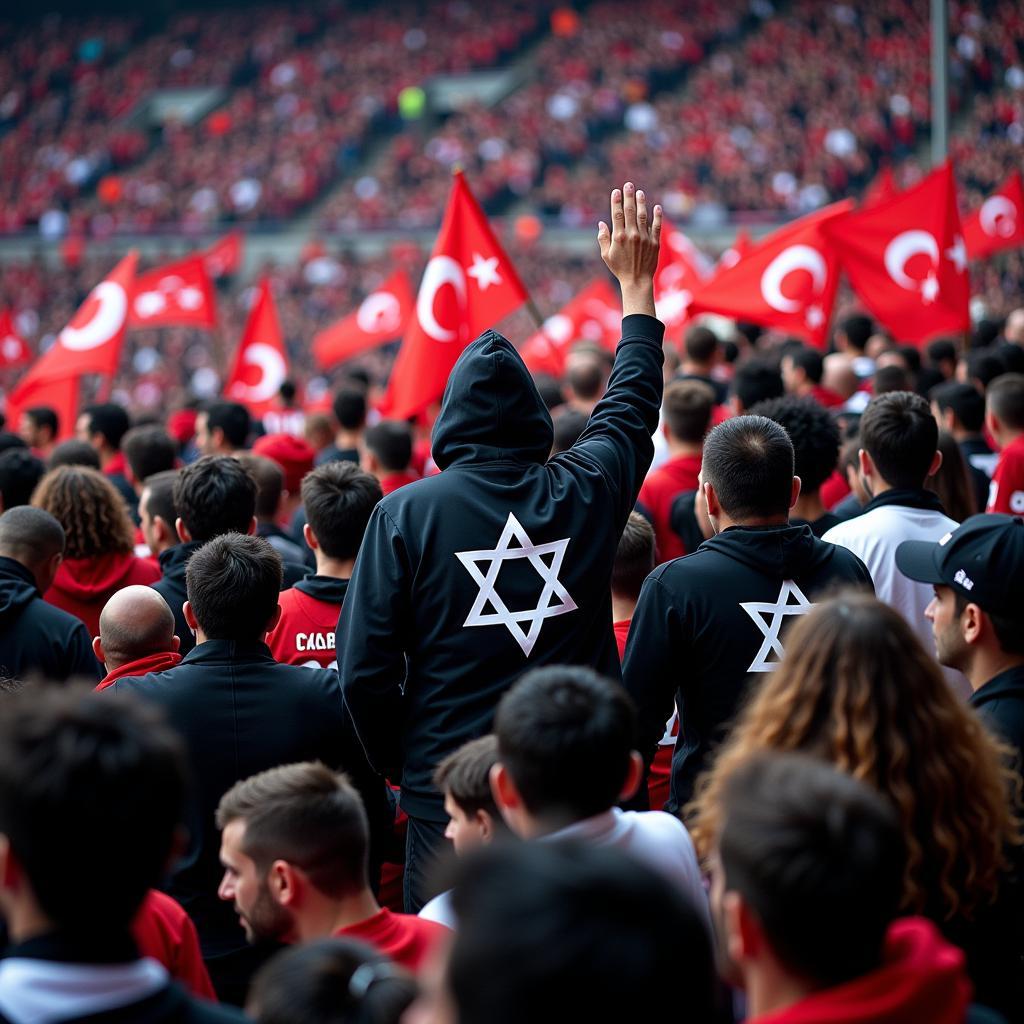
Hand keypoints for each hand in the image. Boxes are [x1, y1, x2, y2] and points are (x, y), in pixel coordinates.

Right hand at [598, 182, 660, 316]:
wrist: (637, 281)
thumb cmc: (619, 269)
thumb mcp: (606, 256)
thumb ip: (603, 238)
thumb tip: (601, 224)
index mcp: (619, 237)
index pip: (617, 214)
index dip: (616, 201)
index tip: (616, 191)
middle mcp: (632, 235)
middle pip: (630, 211)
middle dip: (628, 196)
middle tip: (628, 185)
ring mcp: (644, 238)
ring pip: (643, 215)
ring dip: (641, 202)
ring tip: (639, 192)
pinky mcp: (654, 242)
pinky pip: (656, 226)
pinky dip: (657, 216)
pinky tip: (656, 207)